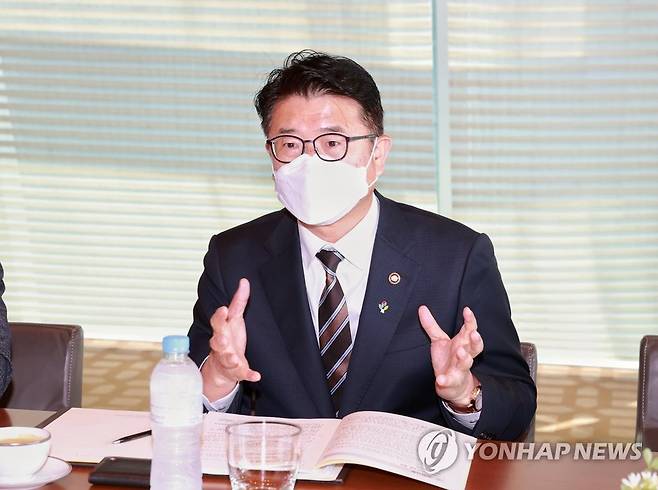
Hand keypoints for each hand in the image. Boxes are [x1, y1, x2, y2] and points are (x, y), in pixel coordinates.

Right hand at [201, 278, 260, 398]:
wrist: (221, 367)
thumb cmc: (229, 337)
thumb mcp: (234, 318)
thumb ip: (239, 301)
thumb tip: (244, 281)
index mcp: (221, 330)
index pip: (218, 322)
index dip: (219, 316)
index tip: (223, 309)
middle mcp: (221, 345)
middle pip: (218, 342)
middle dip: (220, 340)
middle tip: (223, 339)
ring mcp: (227, 359)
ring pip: (227, 359)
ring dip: (231, 359)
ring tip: (235, 359)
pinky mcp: (236, 371)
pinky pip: (242, 374)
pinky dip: (248, 374)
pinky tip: (255, 375)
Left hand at [418, 305, 483, 405]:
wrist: (453, 386)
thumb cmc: (449, 359)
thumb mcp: (439, 340)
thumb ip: (431, 325)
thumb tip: (422, 307)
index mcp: (463, 343)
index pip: (470, 329)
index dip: (470, 320)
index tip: (467, 310)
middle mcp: (464, 354)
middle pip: (475, 346)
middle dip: (476, 340)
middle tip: (473, 333)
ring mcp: (460, 368)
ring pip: (466, 363)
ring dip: (465, 358)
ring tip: (460, 352)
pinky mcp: (452, 381)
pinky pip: (450, 381)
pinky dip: (446, 380)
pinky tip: (441, 380)